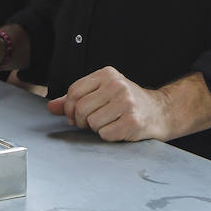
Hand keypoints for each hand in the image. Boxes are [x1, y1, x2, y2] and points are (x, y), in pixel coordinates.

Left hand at [46, 66, 172, 141]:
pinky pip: (105, 134)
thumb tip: (51, 107)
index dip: (69, 107)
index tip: (73, 116)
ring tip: (108, 122)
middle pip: (81, 108)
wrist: (159, 112)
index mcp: (107, 74)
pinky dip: (108, 136)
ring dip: (96, 128)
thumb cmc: (127, 102)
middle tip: (89, 122)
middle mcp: (117, 85)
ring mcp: (126, 103)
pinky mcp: (133, 121)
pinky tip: (118, 129)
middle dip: (80, 120)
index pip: (74, 91)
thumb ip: (75, 99)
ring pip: (92, 122)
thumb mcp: (101, 93)